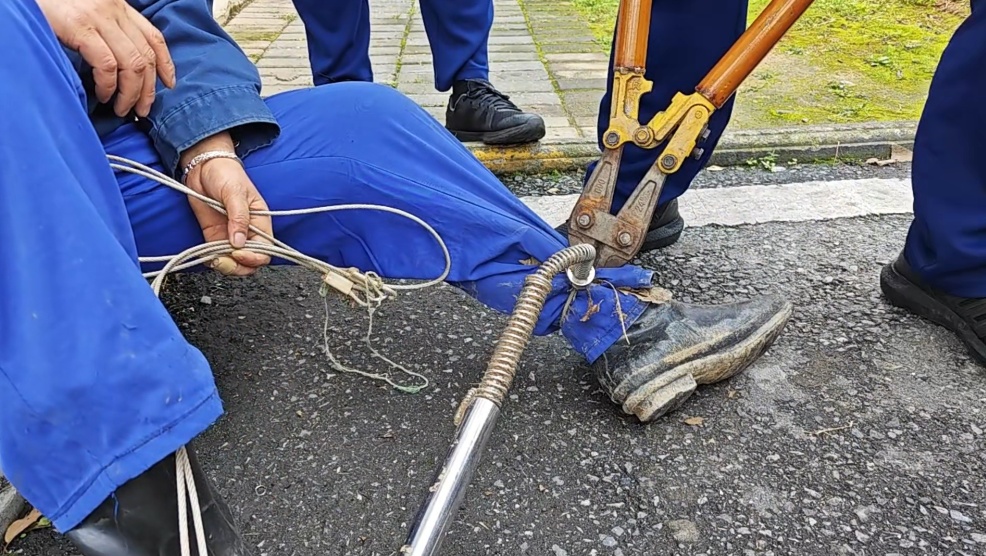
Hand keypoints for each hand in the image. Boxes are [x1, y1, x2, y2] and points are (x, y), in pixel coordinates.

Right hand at [36, 0, 175, 116]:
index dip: (165, 64)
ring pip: (132, 64)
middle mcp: (113, 9)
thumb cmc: (52, 5)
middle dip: (147, 90)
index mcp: (118, 6)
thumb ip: (107, 31)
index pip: (154, 37)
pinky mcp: (80, 27)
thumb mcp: (87, 13)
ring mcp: (98, 17)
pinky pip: (107, 65)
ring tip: (122, 109)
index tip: (168, 84)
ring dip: (131, 94)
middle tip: (141, 110)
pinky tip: (103, 95)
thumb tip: (122, 67)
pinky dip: (109, 86)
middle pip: (145, 57)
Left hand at [181, 133, 273, 275]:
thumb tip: (239, 243)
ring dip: (225, 266)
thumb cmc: (225, 174)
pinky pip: (217, 256)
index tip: (239, 253)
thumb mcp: (235, 192)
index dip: (254, 257)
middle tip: (222, 260)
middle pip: (251, 263)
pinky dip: (212, 261)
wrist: (203, 166)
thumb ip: (238, 217)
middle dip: (238, 267)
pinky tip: (207, 255)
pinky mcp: (214, 237)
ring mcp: (230, 236)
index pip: (265, 250)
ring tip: (213, 258)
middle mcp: (248, 233)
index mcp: (261, 222)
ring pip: (234, 263)